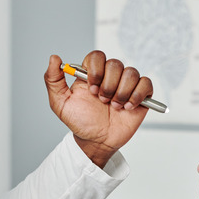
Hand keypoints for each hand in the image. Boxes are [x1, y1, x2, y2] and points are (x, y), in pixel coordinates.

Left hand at [44, 50, 152, 166]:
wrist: (96, 141)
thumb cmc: (80, 122)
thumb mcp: (60, 103)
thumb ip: (53, 80)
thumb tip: (54, 58)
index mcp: (92, 74)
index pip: (97, 56)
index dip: (96, 70)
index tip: (91, 88)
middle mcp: (110, 76)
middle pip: (115, 64)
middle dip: (108, 85)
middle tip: (102, 101)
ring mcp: (126, 85)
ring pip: (131, 73)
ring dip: (121, 92)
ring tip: (114, 107)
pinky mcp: (140, 95)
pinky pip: (146, 84)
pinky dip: (137, 95)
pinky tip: (127, 107)